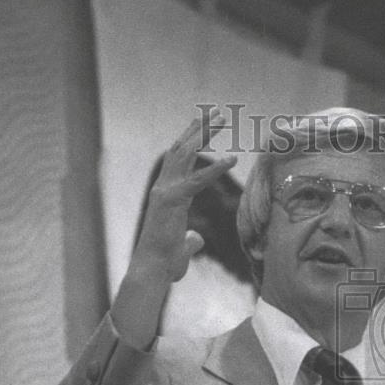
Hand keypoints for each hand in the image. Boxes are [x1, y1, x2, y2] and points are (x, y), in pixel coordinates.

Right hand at [112, 110, 236, 348]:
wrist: (152, 271)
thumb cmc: (165, 263)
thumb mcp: (183, 247)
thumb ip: (190, 240)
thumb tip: (196, 239)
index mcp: (168, 193)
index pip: (181, 160)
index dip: (194, 141)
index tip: (207, 126)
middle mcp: (164, 187)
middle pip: (182, 149)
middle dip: (199, 129)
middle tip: (217, 112)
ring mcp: (165, 191)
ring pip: (185, 154)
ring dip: (203, 134)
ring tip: (222, 119)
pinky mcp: (172, 201)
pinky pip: (197, 181)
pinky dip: (214, 169)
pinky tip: (232, 159)